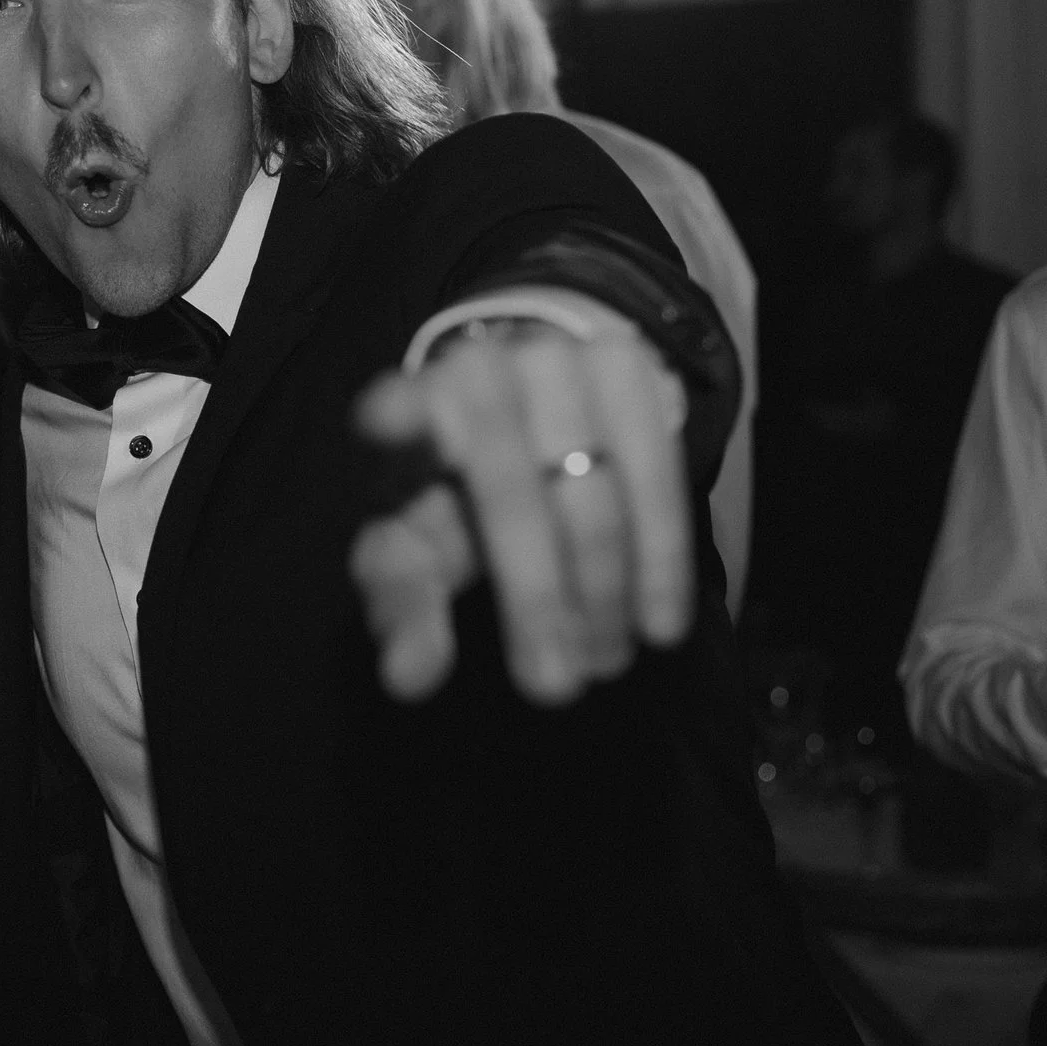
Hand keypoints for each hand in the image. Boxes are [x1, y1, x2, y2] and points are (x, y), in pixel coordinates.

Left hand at [348, 329, 695, 704]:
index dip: (397, 416)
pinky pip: (654, 468)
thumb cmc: (456, 498)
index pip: (396, 411)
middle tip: (552, 687)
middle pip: (508, 488)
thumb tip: (409, 677)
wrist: (533, 413)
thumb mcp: (418, 549)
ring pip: (590, 485)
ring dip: (601, 588)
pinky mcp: (623, 362)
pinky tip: (659, 620)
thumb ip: (406, 607)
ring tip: (603, 663)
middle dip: (534, 597)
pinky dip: (658, 554)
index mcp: (407, 409)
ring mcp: (555, 357)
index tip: (387, 424)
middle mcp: (477, 370)